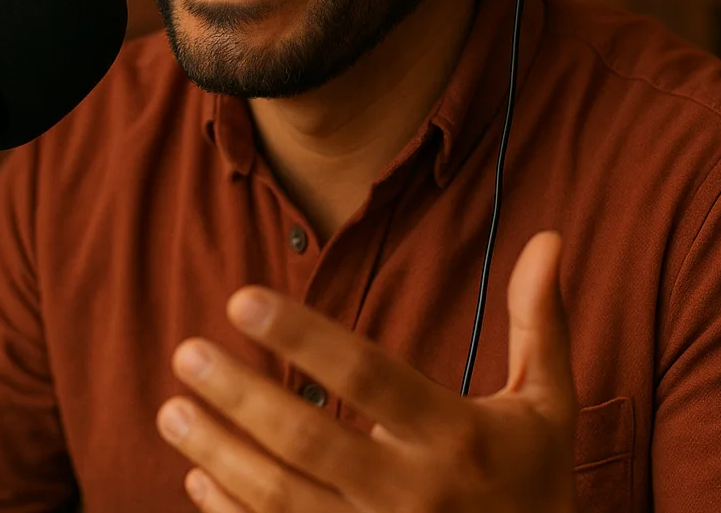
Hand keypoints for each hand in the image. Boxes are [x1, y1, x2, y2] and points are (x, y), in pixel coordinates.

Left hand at [156, 231, 576, 511]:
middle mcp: (414, 494)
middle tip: (186, 353)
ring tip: (171, 411)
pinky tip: (197, 476)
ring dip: (218, 454)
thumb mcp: (549, 406)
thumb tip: (549, 235)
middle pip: (308, 439)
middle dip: (239, 396)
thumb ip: (538, 322)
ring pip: (281, 498)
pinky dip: (232, 511)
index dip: (302, 336)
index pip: (368, 375)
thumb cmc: (536, 483)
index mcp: (456, 438)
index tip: (242, 299)